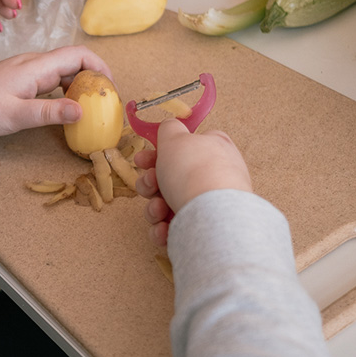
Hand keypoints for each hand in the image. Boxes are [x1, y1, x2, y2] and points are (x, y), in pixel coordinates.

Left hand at [0, 46, 112, 137]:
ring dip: (80, 85)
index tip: (111, 89)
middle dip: (94, 78)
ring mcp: (27, 69)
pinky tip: (65, 108)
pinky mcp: (20, 78)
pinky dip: (65, 90)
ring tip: (89, 108)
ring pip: (63, 70)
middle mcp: (33, 62)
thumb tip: (83, 110)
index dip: (100, 67)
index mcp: (35, 66)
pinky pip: (51, 79)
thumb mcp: (17, 115)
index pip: (78, 54)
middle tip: (104, 104)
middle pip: (74, 61)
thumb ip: (51, 112)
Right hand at [134, 120, 251, 245]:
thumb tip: (170, 127)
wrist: (212, 216)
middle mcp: (214, 176)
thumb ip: (169, 128)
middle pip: (171, 178)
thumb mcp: (174, 137)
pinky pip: (176, 228)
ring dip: (155, 207)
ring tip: (159, 209)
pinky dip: (165, 229)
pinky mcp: (205, 230)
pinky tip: (164, 228)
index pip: (184, 147)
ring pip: (168, 204)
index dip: (158, 153)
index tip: (142, 160)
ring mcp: (210, 205)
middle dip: (151, 183)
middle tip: (150, 184)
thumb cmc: (193, 171)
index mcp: (213, 148)